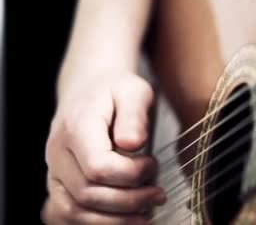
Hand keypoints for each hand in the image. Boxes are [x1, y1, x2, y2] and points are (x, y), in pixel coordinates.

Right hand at [42, 72, 165, 223]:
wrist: (90, 88)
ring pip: (73, 211)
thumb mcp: (134, 90)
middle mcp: (58, 153)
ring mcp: (54, 171)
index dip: (130, 174)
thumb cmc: (115, 91)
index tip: (152, 164)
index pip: (97, 167)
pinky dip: (95, 223)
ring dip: (114, 220)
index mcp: (76, 127)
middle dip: (129, 201)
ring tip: (146, 213)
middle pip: (87, 194)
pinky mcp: (58, 184)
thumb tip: (133, 144)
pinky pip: (64, 215)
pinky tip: (123, 219)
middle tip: (158, 194)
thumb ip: (135, 114)